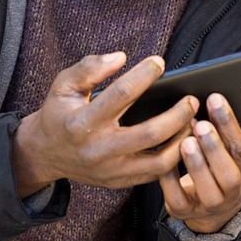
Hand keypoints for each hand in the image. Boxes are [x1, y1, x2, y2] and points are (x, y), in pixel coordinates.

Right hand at [11, 52, 197, 196]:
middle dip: (177, 115)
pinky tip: (184, 139)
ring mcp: (111, 170)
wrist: (46, 154)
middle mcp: (98, 150)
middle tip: (192, 98)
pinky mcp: (119, 182)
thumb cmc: (59, 113)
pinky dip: (175, 157)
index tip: (160, 62)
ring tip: (194, 121)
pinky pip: (155, 175)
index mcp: (82, 123)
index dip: (143, 75)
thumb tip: (121, 57)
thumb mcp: (63, 85)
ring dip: (183, 140)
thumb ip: (89, 68)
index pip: (120, 95)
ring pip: (159, 162)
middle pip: (150, 133)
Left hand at [158, 93, 240, 233]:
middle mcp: (233, 192)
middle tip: (200, 124)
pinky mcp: (185, 211)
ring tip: (186, 141)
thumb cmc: (231, 166)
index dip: (230, 125)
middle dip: (214, 147)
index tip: (216, 100)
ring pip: (206, 189)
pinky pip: (178, 200)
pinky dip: (170, 182)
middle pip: (228, 174)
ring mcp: (210, 205)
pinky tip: (165, 162)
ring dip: (196, 164)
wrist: (214, 207)